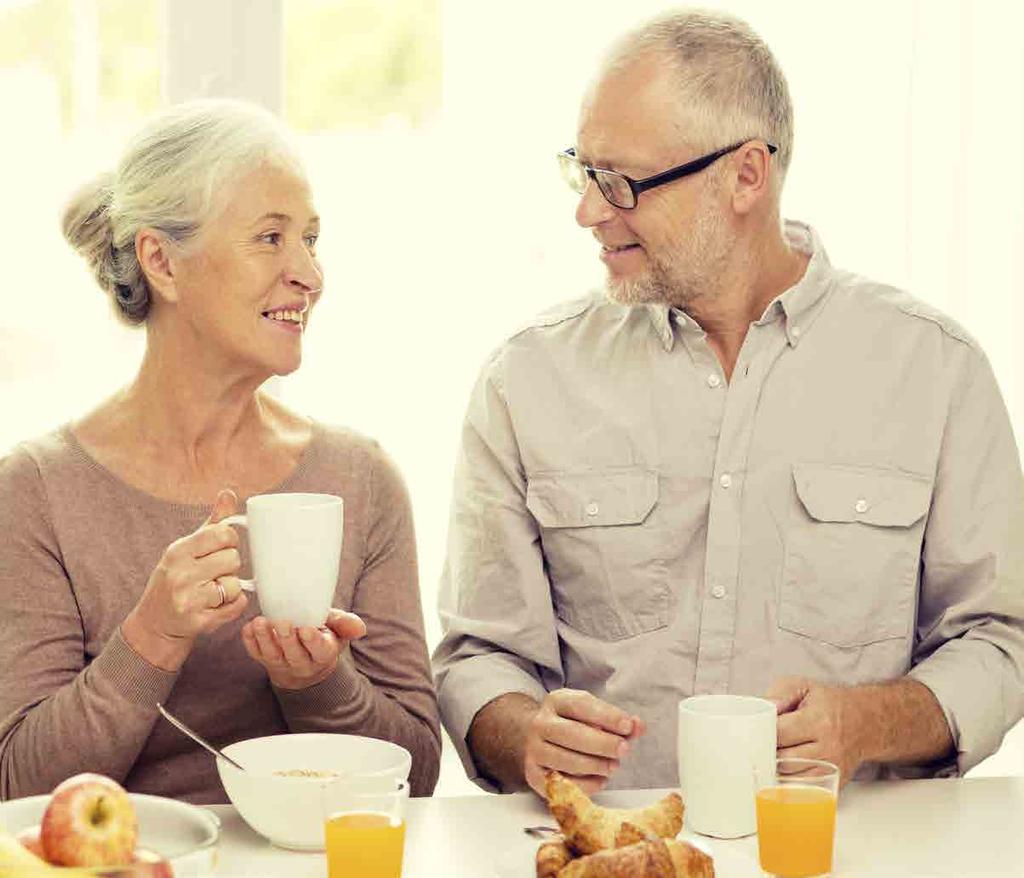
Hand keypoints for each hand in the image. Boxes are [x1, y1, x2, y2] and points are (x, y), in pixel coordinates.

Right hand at [123, 489, 247, 666]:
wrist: (155, 625)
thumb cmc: (175, 580)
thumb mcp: (186, 549)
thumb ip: (212, 524)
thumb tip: (229, 493)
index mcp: (178, 551)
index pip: (222, 534)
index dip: (230, 540)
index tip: (224, 547)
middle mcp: (180, 575)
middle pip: (233, 559)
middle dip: (229, 566)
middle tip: (215, 573)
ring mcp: (189, 600)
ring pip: (235, 584)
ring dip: (230, 588)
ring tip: (212, 591)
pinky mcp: (200, 622)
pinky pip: (237, 606)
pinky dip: (234, 605)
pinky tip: (217, 605)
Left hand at [241, 608, 366, 689]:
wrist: (303, 660)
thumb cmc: (322, 637)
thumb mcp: (337, 630)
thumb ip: (346, 625)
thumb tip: (359, 628)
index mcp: (323, 654)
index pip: (319, 651)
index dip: (312, 641)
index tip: (306, 629)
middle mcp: (301, 662)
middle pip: (293, 654)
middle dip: (287, 638)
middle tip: (282, 622)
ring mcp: (280, 663)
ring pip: (271, 654)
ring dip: (264, 638)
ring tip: (260, 622)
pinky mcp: (263, 659)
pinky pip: (255, 653)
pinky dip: (249, 641)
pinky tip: (248, 627)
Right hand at [523, 688, 644, 796]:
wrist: (536, 737)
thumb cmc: (573, 724)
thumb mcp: (592, 713)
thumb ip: (617, 721)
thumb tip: (638, 726)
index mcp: (556, 701)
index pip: (581, 705)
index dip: (607, 716)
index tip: (628, 726)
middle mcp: (540, 724)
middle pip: (572, 734)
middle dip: (603, 743)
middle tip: (624, 749)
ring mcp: (534, 750)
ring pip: (567, 761)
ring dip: (596, 765)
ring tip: (613, 766)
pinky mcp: (535, 776)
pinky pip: (563, 784)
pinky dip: (587, 784)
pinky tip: (601, 779)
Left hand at [766, 676, 864, 785]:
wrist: (865, 722)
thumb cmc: (829, 703)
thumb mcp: (803, 687)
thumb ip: (780, 693)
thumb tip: (766, 707)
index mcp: (818, 721)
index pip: (780, 733)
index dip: (764, 731)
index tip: (758, 729)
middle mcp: (828, 748)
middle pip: (783, 758)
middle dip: (769, 750)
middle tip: (764, 741)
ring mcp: (832, 768)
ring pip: (790, 776)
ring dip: (777, 766)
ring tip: (777, 752)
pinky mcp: (835, 782)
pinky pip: (803, 788)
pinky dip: (790, 780)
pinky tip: (787, 767)